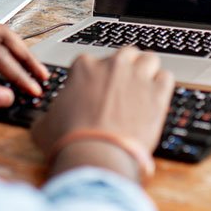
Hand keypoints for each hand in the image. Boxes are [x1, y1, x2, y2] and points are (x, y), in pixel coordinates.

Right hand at [31, 47, 173, 179]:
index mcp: (84, 67)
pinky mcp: (157, 93)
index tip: (97, 91)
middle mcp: (112, 65)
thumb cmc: (69, 141)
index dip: (96, 77)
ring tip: (143, 88)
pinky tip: (157, 98)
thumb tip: (45, 120)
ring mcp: (137, 76)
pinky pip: (166, 77)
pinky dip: (162, 86)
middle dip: (125, 68)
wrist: (95, 156)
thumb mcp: (44, 125)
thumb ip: (47, 115)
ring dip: (147, 71)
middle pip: (125, 54)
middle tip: (123, 88)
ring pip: (149, 59)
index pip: (93, 61)